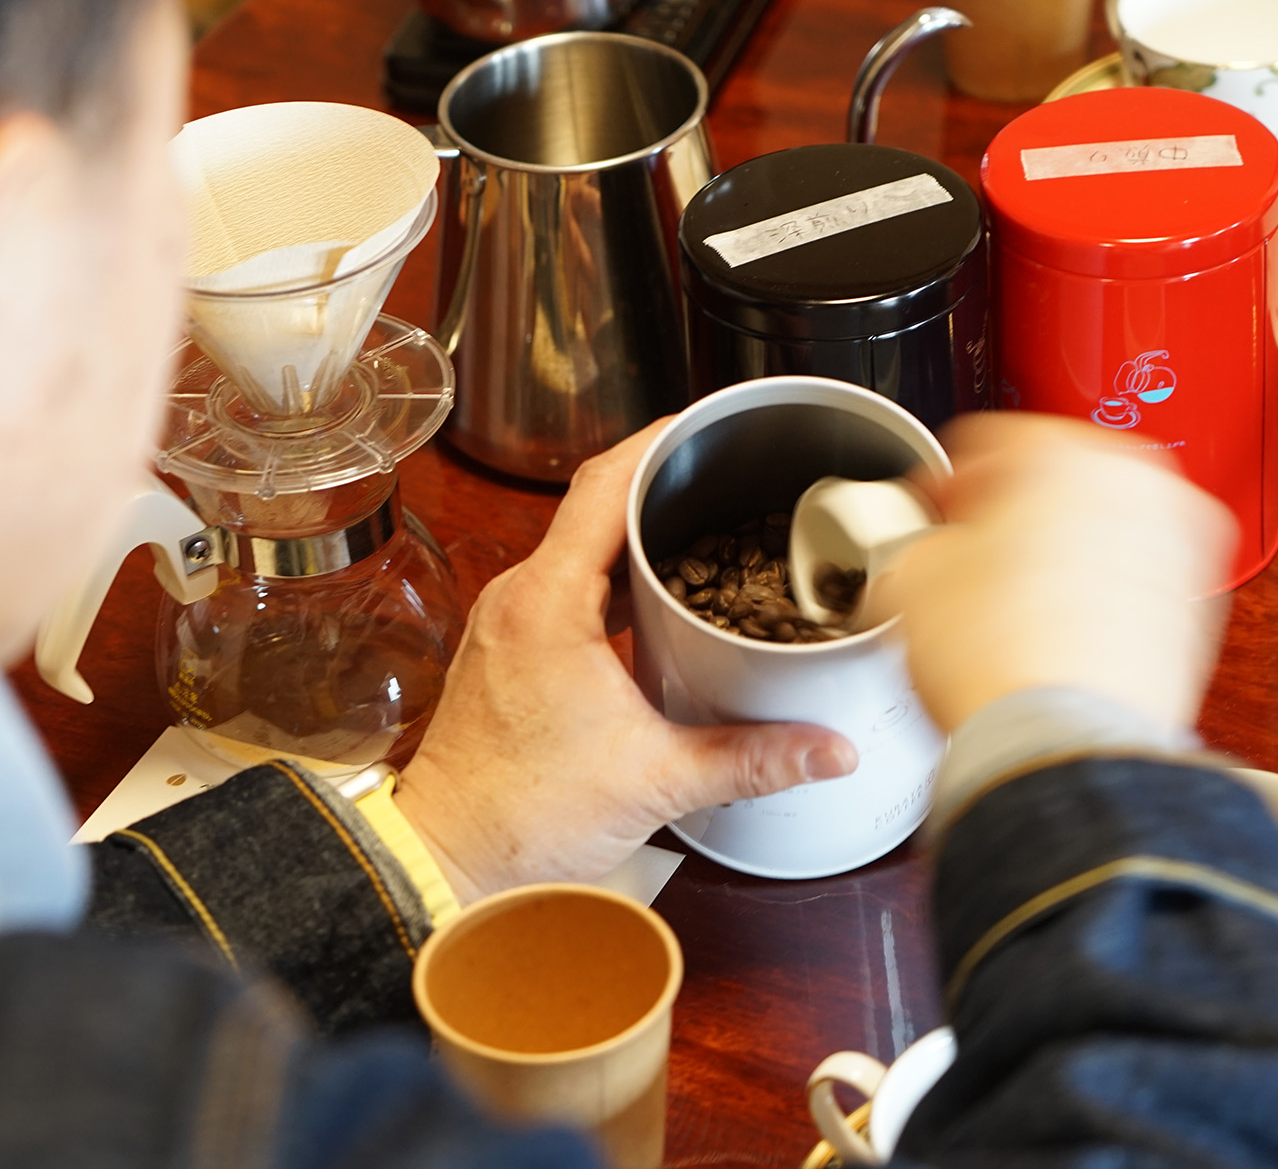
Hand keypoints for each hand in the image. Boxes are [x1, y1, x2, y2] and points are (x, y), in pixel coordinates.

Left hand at [395, 422, 860, 902]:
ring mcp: (511, 622)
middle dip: (664, 483)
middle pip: (595, 506)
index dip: (659, 440)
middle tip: (731, 473)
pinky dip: (616, 578)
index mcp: (548, 602)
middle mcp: (520, 598)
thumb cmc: (523, 816)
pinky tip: (662, 598)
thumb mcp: (656, 780)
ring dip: (638, 534)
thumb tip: (830, 748)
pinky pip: (568, 587)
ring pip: (581, 548)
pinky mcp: (512, 649)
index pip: (603, 485)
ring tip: (709, 527)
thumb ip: (753, 758)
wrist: (447, 857)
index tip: (708, 421)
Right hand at [872, 413, 1236, 734]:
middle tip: (968, 551)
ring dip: (1056, 549)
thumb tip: (927, 549)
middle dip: (1009, 511)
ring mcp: (1176, 542)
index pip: (981, 442)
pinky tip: (1051, 631)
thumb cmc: (999, 656)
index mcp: (1059, 447)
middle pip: (1054, 477)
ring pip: (1100, 525)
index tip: (926, 512)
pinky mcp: (1196, 604)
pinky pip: (1132, 578)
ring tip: (1008, 598)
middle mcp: (1133, 480)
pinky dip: (1096, 592)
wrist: (1062, 740)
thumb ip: (921, 537)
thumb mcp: (913, 572)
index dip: (938, 484)